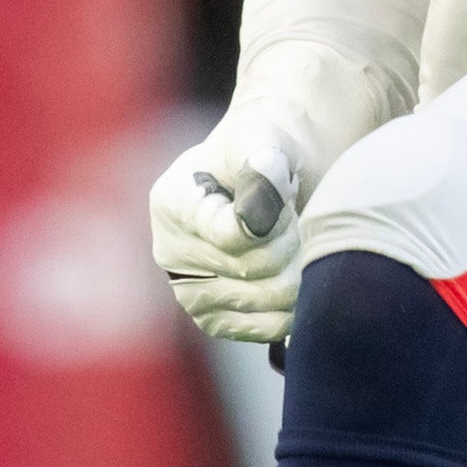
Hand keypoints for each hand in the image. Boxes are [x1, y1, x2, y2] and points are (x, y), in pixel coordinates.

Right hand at [150, 109, 311, 345]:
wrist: (267, 181)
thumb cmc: (262, 154)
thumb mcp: (263, 141)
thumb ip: (262, 162)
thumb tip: (256, 212)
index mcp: (171, 203)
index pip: (234, 235)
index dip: (276, 218)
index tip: (283, 195)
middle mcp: (169, 253)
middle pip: (256, 269)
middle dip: (291, 239)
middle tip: (291, 215)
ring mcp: (188, 293)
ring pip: (269, 299)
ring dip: (297, 266)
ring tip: (288, 238)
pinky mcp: (213, 320)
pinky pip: (270, 326)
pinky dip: (296, 300)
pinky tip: (291, 270)